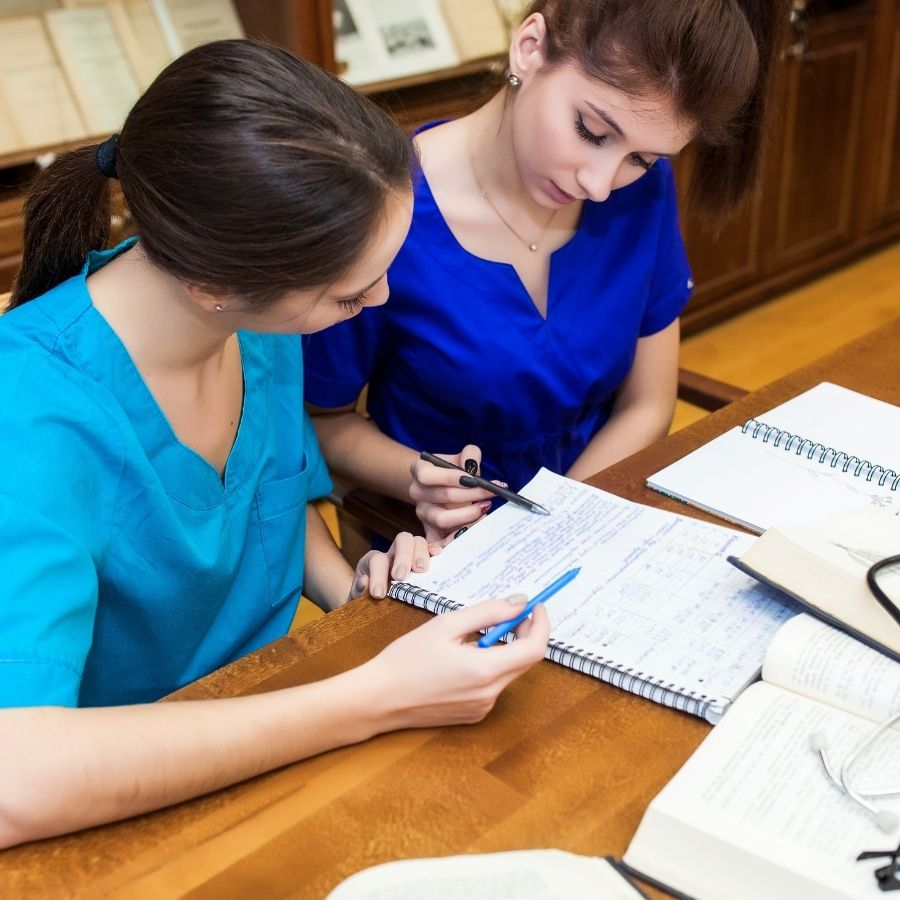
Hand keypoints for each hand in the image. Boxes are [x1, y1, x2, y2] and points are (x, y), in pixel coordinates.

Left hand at [349, 531, 440, 600]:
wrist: (373, 607)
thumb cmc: (367, 604)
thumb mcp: (358, 601)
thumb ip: (358, 593)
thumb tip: (365, 582)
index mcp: (374, 562)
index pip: (377, 559)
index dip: (378, 575)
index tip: (379, 594)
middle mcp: (393, 554)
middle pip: (402, 540)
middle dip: (403, 556)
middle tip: (401, 577)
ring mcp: (410, 556)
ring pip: (418, 541)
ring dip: (421, 554)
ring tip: (421, 570)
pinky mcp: (423, 563)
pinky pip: (432, 550)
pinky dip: (435, 551)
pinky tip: (438, 557)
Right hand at [365, 595, 550, 728]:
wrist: (379, 699)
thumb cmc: (406, 659)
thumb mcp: (446, 625)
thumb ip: (487, 612)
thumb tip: (519, 603)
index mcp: (484, 671)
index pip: (534, 649)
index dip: (540, 624)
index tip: (536, 606)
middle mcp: (489, 695)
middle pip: (525, 661)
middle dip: (524, 634)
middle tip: (510, 613)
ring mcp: (482, 708)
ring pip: (509, 673)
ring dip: (503, 650)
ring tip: (472, 637)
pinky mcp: (473, 715)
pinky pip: (493, 686)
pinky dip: (489, 667)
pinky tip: (461, 659)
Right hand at [408, 445, 497, 544]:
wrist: (441, 488)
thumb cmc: (453, 472)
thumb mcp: (460, 459)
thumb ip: (469, 455)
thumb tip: (473, 463)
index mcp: (420, 471)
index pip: (427, 475)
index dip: (451, 477)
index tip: (474, 479)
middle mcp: (417, 492)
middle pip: (443, 496)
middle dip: (473, 494)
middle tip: (492, 493)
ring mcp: (422, 513)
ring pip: (443, 519)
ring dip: (469, 515)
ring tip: (484, 508)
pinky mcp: (429, 530)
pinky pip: (439, 541)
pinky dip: (456, 539)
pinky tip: (472, 530)